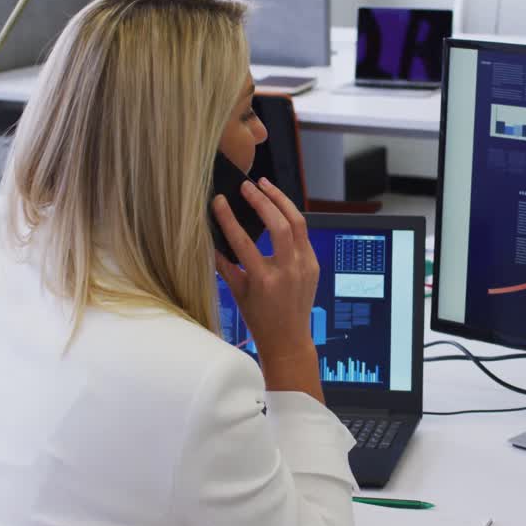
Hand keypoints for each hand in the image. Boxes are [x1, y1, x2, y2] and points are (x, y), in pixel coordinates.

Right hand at [212, 178, 319, 365]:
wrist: (289, 339)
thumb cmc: (259, 318)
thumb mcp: (237, 293)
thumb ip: (224, 264)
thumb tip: (211, 237)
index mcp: (264, 280)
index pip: (243, 241)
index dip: (229, 218)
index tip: (219, 201)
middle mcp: (288, 271)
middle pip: (279, 225)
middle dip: (262, 200)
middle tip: (247, 186)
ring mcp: (305, 266)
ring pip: (298, 223)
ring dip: (281, 200)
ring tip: (265, 185)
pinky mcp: (313, 264)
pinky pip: (303, 234)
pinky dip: (290, 217)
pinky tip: (278, 206)